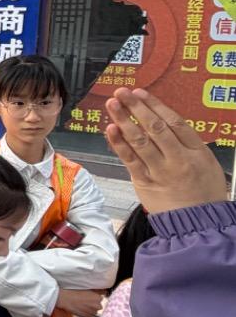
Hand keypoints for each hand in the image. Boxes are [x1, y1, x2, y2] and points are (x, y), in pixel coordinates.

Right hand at [58, 288, 104, 316]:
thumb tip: (104, 291)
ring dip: (90, 308)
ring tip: (82, 304)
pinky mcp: (87, 316)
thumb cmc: (74, 291)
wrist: (65, 299)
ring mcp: (92, 312)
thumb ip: (97, 290)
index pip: (101, 297)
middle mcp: (97, 306)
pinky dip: (86, 312)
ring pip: (94, 310)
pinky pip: (90, 314)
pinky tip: (80, 308)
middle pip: (98, 305)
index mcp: (98, 298)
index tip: (91, 296)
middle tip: (85, 300)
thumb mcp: (87, 287)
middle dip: (94, 303)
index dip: (95, 296)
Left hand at [105, 89, 227, 213]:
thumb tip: (167, 123)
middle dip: (136, 107)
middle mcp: (178, 159)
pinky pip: (130, 160)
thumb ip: (187, 144)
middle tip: (122, 92)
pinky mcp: (146, 182)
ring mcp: (161, 171)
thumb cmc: (204, 194)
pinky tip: (110, 129)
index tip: (141, 93)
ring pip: (140, 141)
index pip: (174, 122)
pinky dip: (119, 144)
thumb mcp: (207, 164)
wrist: (199, 224)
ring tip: (112, 104)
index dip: (155, 105)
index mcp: (197, 151)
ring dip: (124, 120)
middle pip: (155, 127)